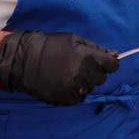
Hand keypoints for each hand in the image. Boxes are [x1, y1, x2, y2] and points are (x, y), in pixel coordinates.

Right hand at [0, 31, 118, 105]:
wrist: (23, 60)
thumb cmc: (49, 46)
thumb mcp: (74, 40)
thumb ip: (96, 48)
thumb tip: (115, 54)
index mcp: (88, 57)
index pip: (113, 65)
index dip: (109, 63)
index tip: (103, 62)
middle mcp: (83, 74)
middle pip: (101, 78)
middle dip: (94, 72)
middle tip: (79, 66)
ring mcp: (74, 88)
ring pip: (90, 88)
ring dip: (83, 82)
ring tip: (67, 73)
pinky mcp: (65, 99)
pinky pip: (78, 98)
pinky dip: (73, 92)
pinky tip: (62, 82)